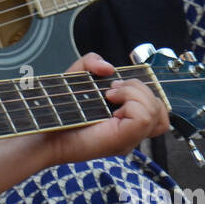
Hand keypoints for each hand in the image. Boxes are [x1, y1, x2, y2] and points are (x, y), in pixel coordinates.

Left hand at [39, 53, 170, 167]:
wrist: (43, 132)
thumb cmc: (59, 111)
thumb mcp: (77, 78)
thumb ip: (91, 62)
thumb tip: (108, 67)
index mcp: (126, 122)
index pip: (159, 111)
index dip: (144, 92)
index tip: (114, 87)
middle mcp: (131, 133)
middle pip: (161, 110)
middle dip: (139, 89)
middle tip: (111, 91)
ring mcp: (128, 139)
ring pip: (156, 111)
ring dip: (135, 94)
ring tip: (110, 96)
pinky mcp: (121, 140)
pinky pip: (144, 117)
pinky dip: (131, 102)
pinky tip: (111, 102)